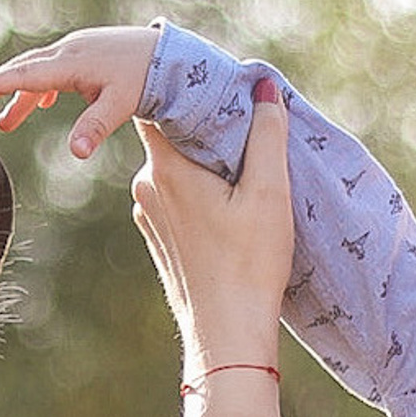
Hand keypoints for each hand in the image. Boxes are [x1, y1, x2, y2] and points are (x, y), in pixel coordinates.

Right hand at [0, 26, 159, 159]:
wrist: (170, 53)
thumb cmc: (146, 78)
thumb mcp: (120, 106)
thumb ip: (94, 128)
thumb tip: (75, 154)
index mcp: (72, 63)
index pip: (25, 75)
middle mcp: (69, 51)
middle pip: (24, 70)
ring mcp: (76, 50)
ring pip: (38, 71)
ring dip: (20, 94)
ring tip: (5, 123)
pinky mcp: (85, 53)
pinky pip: (53, 69)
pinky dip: (41, 87)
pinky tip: (42, 103)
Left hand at [129, 85, 293, 377]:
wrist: (226, 334)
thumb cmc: (250, 264)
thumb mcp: (269, 193)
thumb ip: (267, 135)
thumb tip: (264, 86)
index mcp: (166, 169)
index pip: (159, 107)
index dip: (185, 90)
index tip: (216, 82)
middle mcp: (146, 187)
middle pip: (170, 137)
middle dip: (203, 128)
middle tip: (245, 124)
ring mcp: (147, 215)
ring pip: (174, 170)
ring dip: (203, 163)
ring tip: (243, 170)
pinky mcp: (158, 237)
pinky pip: (174, 197)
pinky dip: (198, 191)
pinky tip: (229, 205)